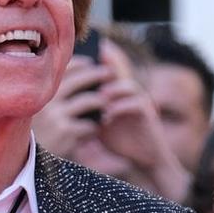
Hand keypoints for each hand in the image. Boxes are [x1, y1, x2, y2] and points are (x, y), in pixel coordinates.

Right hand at [32, 57, 107, 160]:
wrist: (28, 161)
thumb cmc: (40, 131)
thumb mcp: (41, 109)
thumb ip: (56, 93)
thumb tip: (82, 71)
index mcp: (39, 91)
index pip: (63, 68)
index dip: (80, 63)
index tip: (92, 62)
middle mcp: (47, 101)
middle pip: (80, 80)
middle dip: (97, 74)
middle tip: (109, 73)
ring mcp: (57, 117)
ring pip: (89, 101)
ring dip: (101, 101)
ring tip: (106, 103)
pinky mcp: (66, 133)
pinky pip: (90, 125)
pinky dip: (95, 126)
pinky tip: (96, 128)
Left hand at [91, 45, 188, 198]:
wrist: (143, 157)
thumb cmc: (120, 141)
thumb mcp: (100, 124)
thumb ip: (88, 112)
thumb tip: (65, 106)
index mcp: (119, 92)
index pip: (109, 69)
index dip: (100, 59)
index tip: (83, 55)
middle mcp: (130, 93)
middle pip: (119, 70)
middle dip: (106, 64)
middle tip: (88, 67)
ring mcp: (140, 101)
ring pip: (128, 85)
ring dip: (112, 90)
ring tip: (99, 98)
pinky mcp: (147, 114)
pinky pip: (135, 104)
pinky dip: (120, 108)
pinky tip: (107, 117)